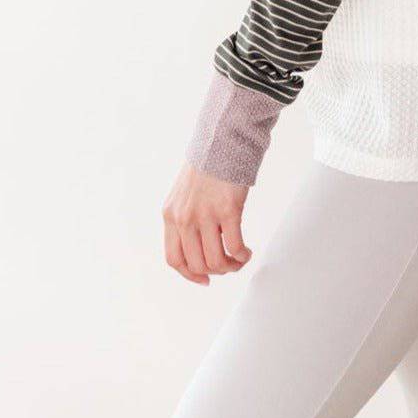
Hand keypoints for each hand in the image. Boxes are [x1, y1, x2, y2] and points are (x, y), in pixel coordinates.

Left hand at [162, 163, 251, 285]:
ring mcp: (205, 215)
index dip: (190, 275)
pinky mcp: (227, 210)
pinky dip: (242, 255)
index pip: (174, 258)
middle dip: (215, 271)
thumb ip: (185, 217)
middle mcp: (184, 218)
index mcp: (170, 214)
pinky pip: (234, 247)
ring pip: (215, 261)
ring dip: (230, 266)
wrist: (222, 138)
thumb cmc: (208, 164)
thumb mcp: (184, 193)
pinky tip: (247, 251)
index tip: (204, 279)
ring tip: (240, 259)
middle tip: (229, 265)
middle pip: (197, 264)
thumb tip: (199, 245)